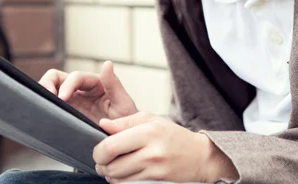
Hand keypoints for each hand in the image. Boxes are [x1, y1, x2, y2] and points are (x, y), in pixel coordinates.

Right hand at [39, 61, 137, 123]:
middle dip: (49, 83)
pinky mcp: (66, 114)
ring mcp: (72, 102)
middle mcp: (82, 89)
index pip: (76, 77)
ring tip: (42, 106)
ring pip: (51, 90)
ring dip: (43, 93)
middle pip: (58, 77)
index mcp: (96, 83)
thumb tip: (107, 63)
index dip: (67, 85)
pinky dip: (45, 107)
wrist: (123, 145)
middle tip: (46, 97)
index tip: (62, 97)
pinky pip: (52, 107)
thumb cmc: (127, 123)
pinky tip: (44, 116)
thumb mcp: (124, 104)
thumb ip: (114, 85)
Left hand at [93, 112, 238, 182]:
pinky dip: (122, 182)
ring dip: (111, 175)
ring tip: (114, 167)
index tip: (98, 151)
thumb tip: (102, 124)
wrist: (199, 156)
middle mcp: (152, 153)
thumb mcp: (151, 120)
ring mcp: (155, 171)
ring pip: (118, 179)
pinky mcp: (157, 183)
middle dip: (102, 165)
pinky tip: (125, 175)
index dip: (98, 152)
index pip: (111, 146)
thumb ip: (124, 122)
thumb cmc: (173, 135)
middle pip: (112, 166)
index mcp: (148, 132)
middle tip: (103, 161)